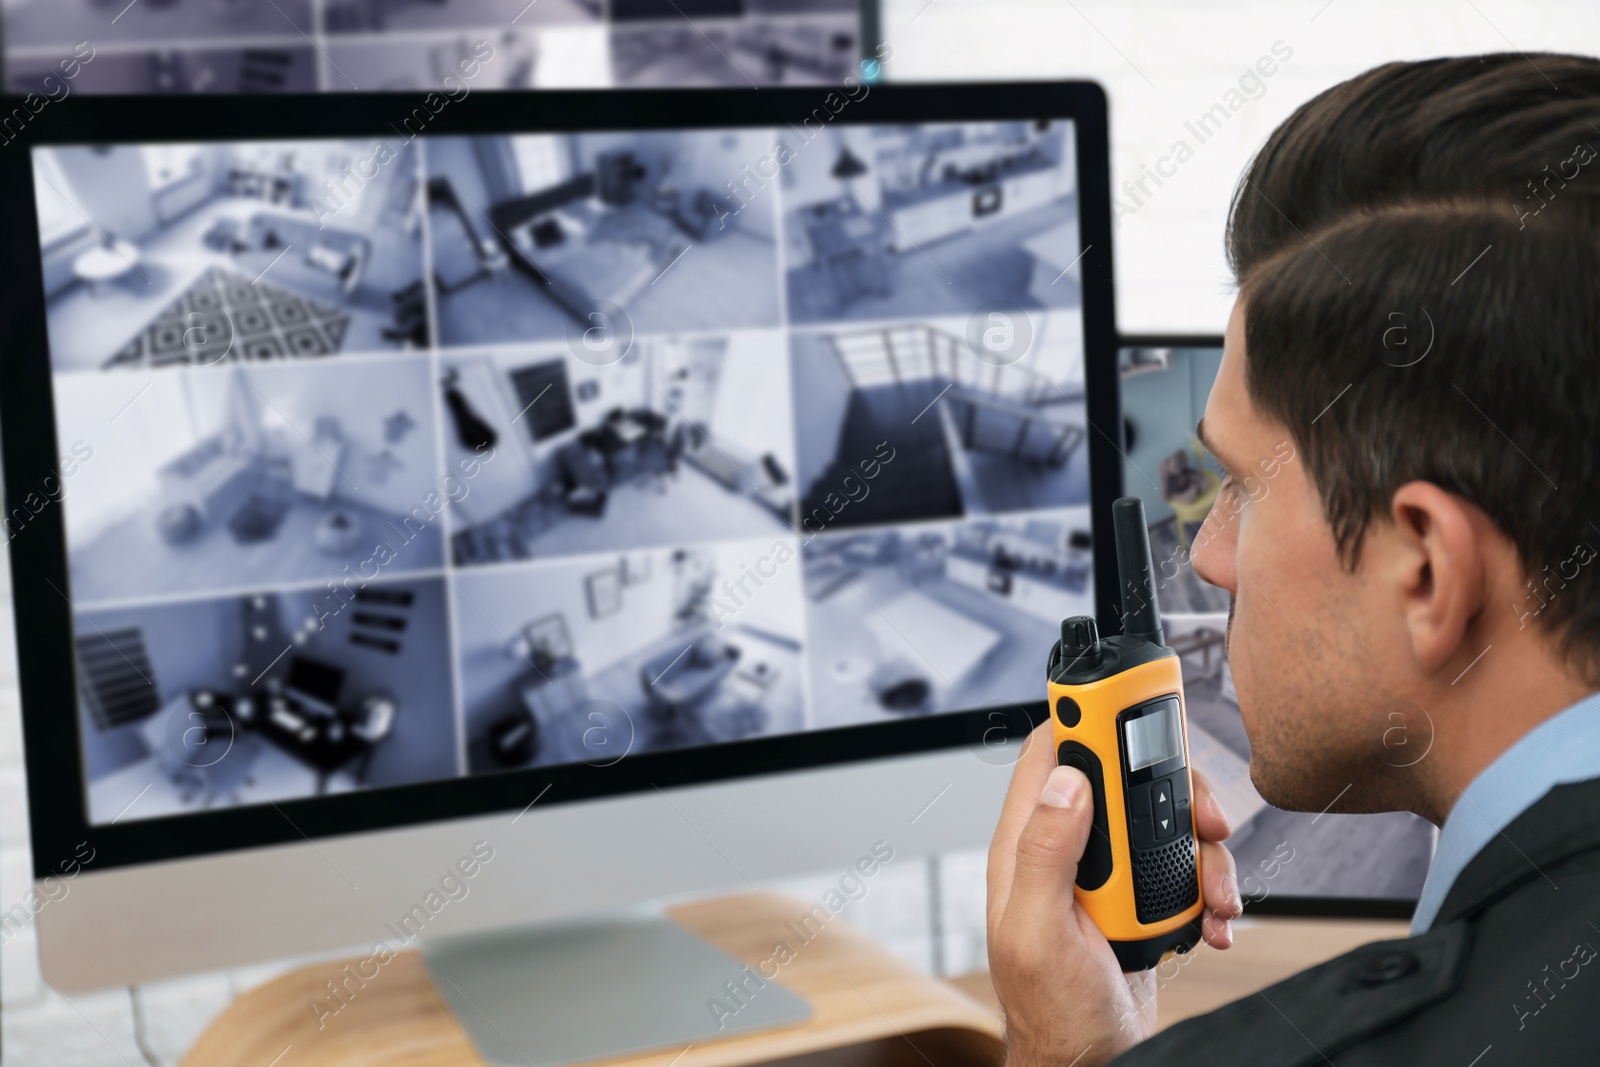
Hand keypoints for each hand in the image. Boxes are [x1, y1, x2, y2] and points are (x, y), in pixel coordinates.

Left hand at [986, 720, 1241, 1066]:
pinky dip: (1212, 891)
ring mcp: (1107, 874)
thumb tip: (1066, 780)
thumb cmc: (1050, 1011)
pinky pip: (1188, 869)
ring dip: (1204, 854)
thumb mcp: (1039, 931)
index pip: (1052, 749)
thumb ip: (1045, 854)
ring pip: (1166, 822)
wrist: (1094, 1064)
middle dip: (1175, 793)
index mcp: (1028, 844)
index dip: (1087, 716)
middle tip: (1206, 825)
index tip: (1128, 699)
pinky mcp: (1143, 899)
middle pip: (1126, 777)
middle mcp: (1067, 849)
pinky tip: (1214, 921)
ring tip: (1215, 895)